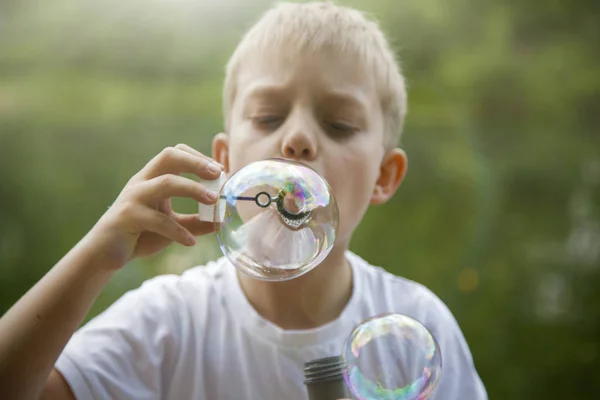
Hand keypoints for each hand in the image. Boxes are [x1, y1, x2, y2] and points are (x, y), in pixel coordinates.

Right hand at [88, 144, 222, 269]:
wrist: (104, 254)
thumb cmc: (140, 235)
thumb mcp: (172, 226)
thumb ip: (195, 222)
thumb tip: (222, 222)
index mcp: (152, 177)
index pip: (175, 153)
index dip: (198, 157)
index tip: (219, 171)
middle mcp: (142, 182)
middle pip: (169, 157)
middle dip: (196, 162)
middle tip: (218, 174)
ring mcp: (133, 198)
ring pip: (165, 183)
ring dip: (193, 189)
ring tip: (213, 201)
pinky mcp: (126, 218)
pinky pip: (157, 220)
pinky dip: (177, 230)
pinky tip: (190, 242)